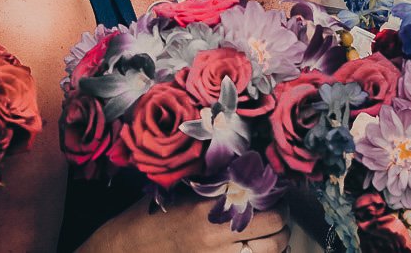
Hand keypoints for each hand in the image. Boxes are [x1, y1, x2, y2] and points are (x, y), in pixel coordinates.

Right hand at [91, 197, 290, 252]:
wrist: (128, 249)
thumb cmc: (152, 216)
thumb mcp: (182, 190)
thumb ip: (215, 182)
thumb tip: (248, 167)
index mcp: (209, 208)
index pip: (263, 198)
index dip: (276, 193)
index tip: (275, 188)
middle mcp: (217, 236)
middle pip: (275, 226)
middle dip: (282, 216)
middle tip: (277, 209)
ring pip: (271, 251)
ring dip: (277, 239)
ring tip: (271, 231)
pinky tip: (256, 248)